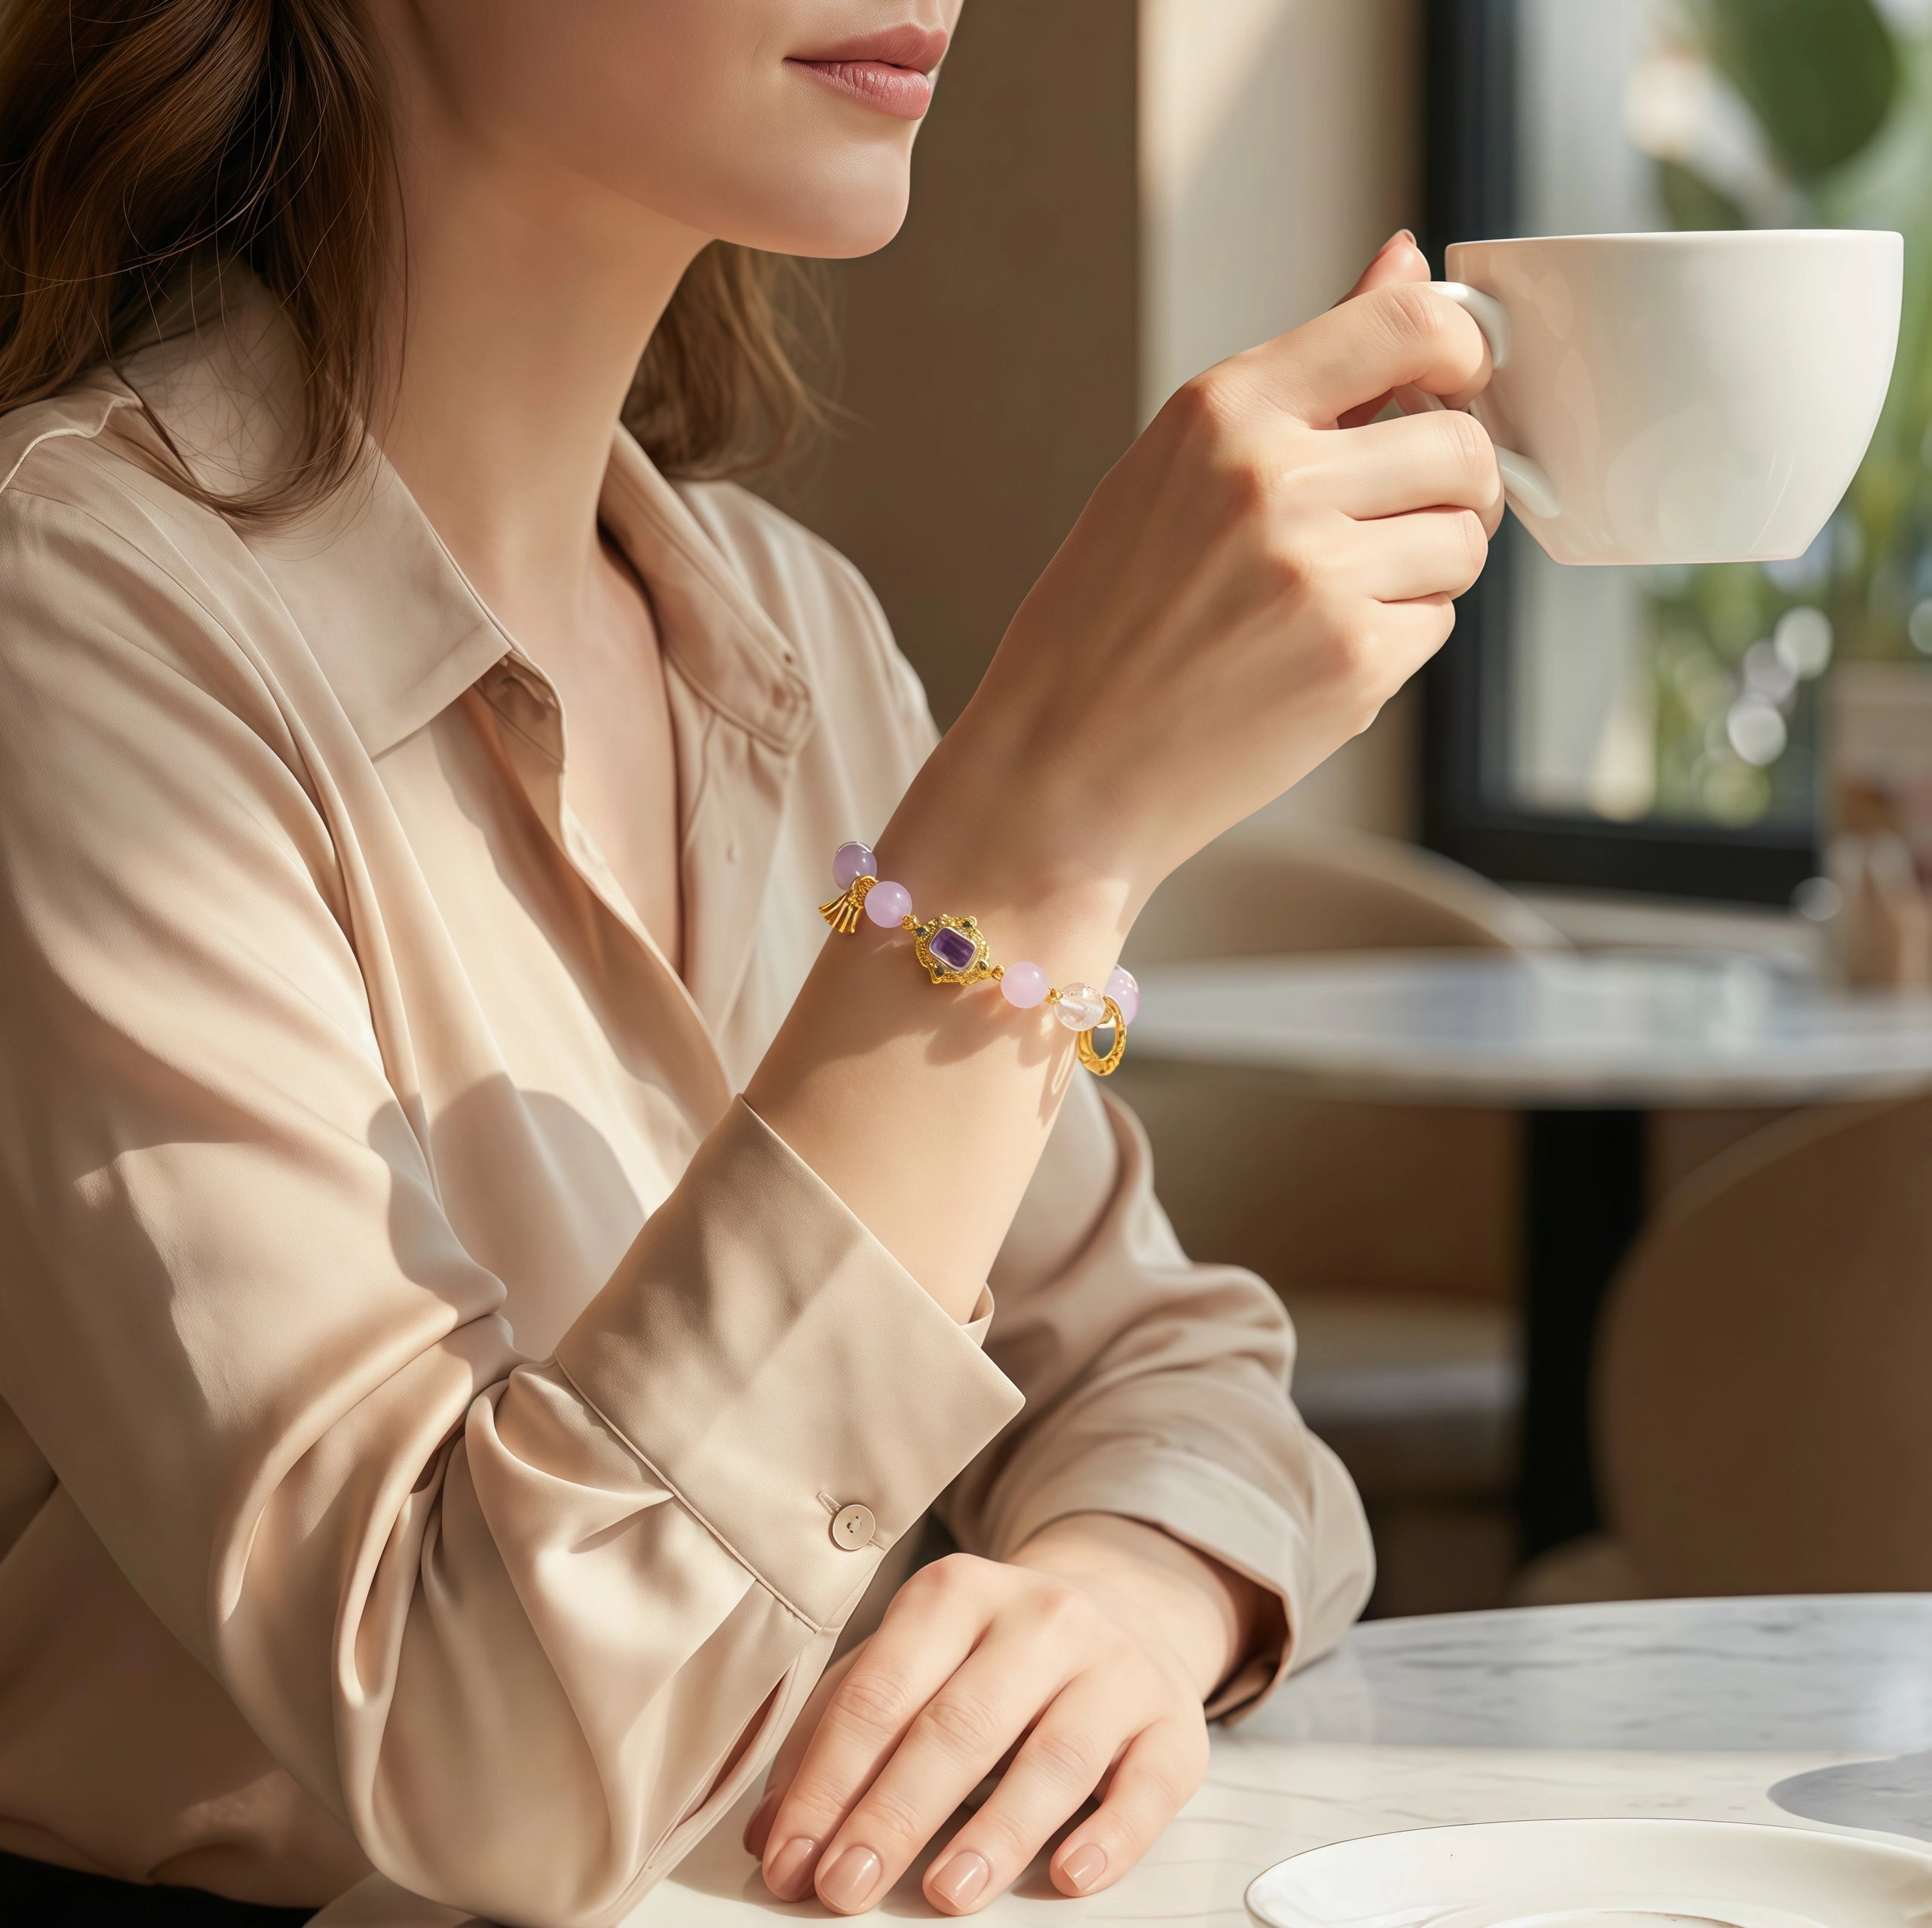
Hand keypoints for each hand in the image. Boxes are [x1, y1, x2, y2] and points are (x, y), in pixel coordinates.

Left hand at [745, 1518, 1269, 1914]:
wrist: (1123, 1609)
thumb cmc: (993, 1654)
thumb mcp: (913, 1660)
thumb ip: (841, 1727)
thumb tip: (772, 1829)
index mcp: (956, 1592)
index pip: (880, 1692)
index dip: (829, 1780)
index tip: (791, 1859)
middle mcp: (1041, 1616)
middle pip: (959, 1724)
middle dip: (894, 1814)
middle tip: (845, 1888)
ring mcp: (1113, 1666)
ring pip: (1053, 1755)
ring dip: (994, 1832)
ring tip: (945, 1893)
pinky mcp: (1172, 1722)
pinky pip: (1147, 1785)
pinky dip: (1109, 1835)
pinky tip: (1068, 1875)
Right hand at [896, 231, 1499, 913]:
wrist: (1060, 769)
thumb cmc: (1103, 624)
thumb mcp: (1178, 468)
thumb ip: (1309, 373)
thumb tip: (1406, 260)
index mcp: (1222, 410)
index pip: (1410, 324)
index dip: (1464, 350)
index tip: (1459, 382)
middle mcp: (1274, 480)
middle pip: (1462, 446)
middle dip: (1451, 486)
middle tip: (1391, 522)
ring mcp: (1318, 574)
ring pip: (1463, 541)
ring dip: (1426, 569)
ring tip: (1334, 599)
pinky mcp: (1353, 662)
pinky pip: (1437, 624)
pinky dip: (1396, 640)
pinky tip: (1314, 657)